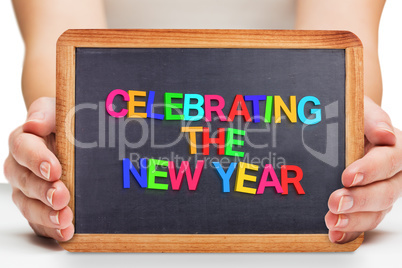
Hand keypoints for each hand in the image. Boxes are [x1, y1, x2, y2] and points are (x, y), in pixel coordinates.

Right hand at [4, 97, 73, 240]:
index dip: (37, 160)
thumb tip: (34, 124)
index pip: (23, 148)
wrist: (74, 139)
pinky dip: (52, 229)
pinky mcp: (39, 207)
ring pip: (29, 205)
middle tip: (62, 197)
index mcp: (24, 141)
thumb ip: (46, 113)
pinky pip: (40, 222)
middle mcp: (21, 168)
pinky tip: (66, 232)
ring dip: (46, 214)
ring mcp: (28, 190)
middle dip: (43, 191)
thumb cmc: (66, 122)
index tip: (55, 169)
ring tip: (65, 219)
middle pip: (25, 182)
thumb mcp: (58, 109)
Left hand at [326, 96, 401, 242]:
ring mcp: (381, 192)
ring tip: (332, 221)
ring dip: (354, 220)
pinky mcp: (367, 207)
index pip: (389, 161)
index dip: (371, 170)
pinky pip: (363, 222)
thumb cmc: (354, 118)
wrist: (343, 128)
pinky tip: (335, 234)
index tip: (347, 176)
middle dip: (360, 200)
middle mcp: (393, 174)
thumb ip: (372, 119)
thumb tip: (385, 134)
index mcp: (395, 148)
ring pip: (376, 212)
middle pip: (385, 192)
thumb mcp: (361, 110)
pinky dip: (349, 231)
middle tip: (335, 202)